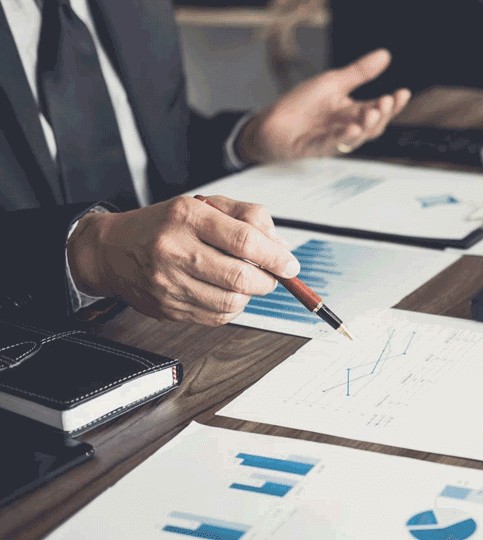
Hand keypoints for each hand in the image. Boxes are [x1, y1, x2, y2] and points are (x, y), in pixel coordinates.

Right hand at [67, 196, 300, 324]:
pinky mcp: (168, 308)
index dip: (276, 257)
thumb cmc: (162, 226)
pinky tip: (226, 292)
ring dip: (250, 295)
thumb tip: (281, 246)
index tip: (290, 265)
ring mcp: (169, 283)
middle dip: (268, 280)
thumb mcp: (204, 205)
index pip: (244, 240)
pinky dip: (232, 308)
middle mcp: (175, 250)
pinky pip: (216, 317)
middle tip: (273, 275)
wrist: (110, 251)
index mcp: (187, 217)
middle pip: (241, 276)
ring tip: (246, 281)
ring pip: (231, 302)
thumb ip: (247, 217)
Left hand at [236, 48, 410, 162]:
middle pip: (373, 126)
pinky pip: (332, 144)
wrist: (272, 122)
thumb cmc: (302, 104)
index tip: (403, 93)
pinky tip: (352, 129)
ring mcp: (334, 140)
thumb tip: (385, 55)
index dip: (392, 104)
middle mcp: (348, 128)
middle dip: (382, 115)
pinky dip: (343, 138)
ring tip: (372, 113)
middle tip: (385, 102)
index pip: (378, 109)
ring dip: (367, 126)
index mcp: (353, 112)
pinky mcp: (316, 148)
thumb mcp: (333, 82)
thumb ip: (359, 73)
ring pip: (357, 138)